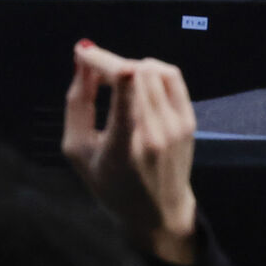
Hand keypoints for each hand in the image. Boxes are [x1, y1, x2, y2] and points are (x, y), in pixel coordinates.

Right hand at [61, 41, 199, 264]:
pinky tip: (136, 79)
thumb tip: (83, 62)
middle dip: (108, 61)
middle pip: (135, 72)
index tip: (83, 53)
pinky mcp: (188, 120)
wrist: (157, 212)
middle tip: (91, 67)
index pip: (127, 91)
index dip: (104, 61)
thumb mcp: (78, 151)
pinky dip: (150, 69)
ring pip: (152, 69)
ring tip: (113, 79)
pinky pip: (170, 76)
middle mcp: (155, 133)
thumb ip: (77, 103)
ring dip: (127, 64)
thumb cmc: (110, 184)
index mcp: (124, 146)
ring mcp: (176, 126)